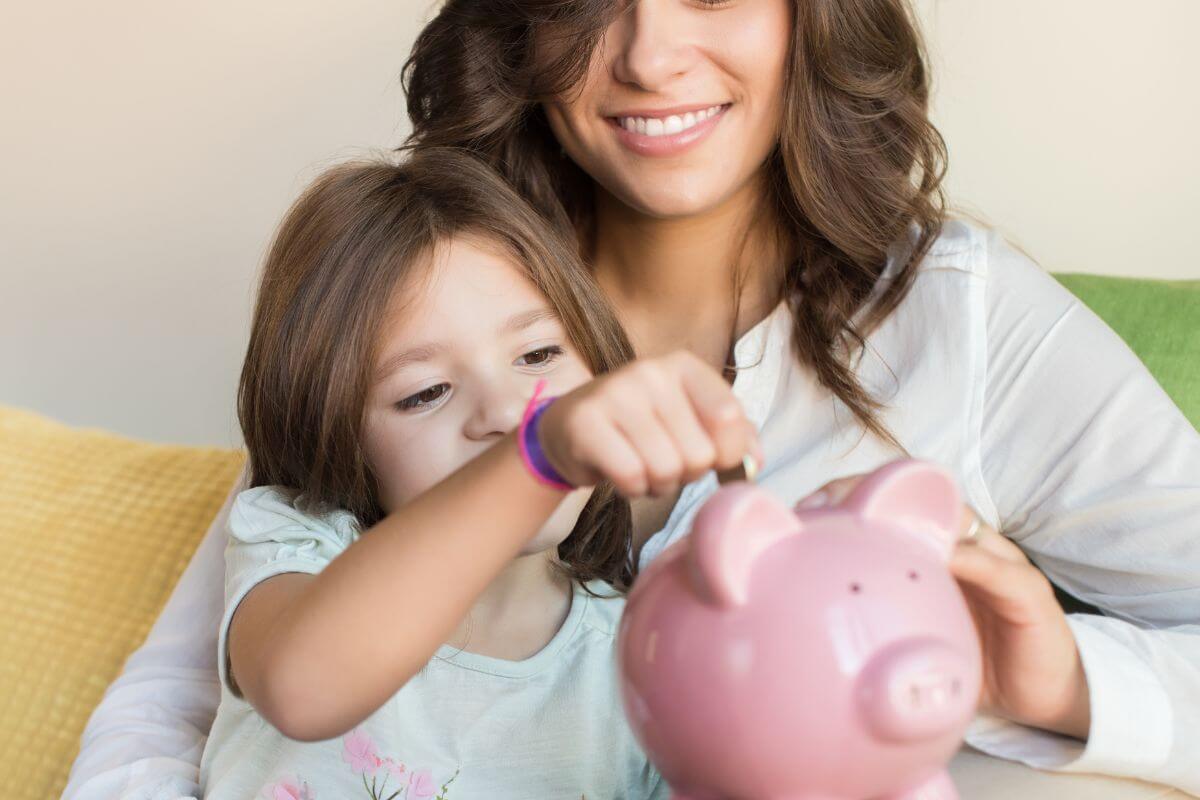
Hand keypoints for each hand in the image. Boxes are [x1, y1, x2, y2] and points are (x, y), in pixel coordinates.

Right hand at [536, 350, 762, 497]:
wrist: (571, 427)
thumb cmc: (642, 428)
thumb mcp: (690, 420)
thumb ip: (733, 437)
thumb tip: (755, 462)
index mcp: (684, 366)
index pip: (730, 416)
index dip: (727, 454)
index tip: (709, 456)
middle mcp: (650, 371)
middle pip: (699, 454)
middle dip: (685, 474)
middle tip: (662, 460)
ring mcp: (615, 393)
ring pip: (666, 470)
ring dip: (657, 485)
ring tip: (641, 467)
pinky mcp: (586, 422)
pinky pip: (631, 476)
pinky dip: (631, 489)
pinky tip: (620, 474)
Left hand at [795, 474, 1091, 740]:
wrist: (1041, 695)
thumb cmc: (971, 659)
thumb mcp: (914, 634)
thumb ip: (876, 614)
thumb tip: (806, 620)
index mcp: (937, 552)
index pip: (893, 507)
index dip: (852, 496)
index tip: (809, 507)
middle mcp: (966, 546)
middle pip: (920, 501)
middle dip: (872, 492)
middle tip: (830, 504)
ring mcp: (999, 563)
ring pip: (960, 522)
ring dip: (919, 516)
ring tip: (876, 519)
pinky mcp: (1027, 591)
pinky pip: (997, 570)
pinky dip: (970, 561)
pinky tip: (943, 559)